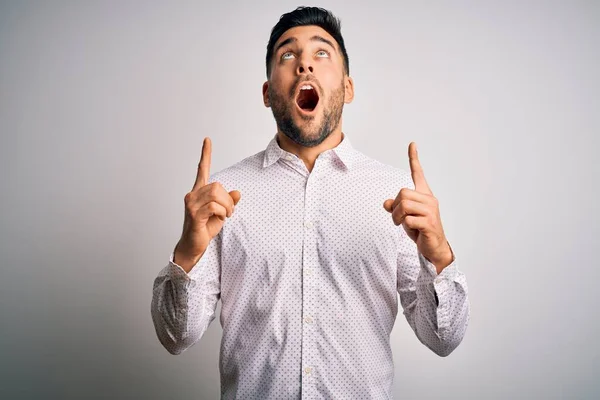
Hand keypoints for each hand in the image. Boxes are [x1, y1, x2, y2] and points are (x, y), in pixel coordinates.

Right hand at [174, 137, 240, 271]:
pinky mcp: (193, 214)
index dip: (205, 155)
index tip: (207, 140)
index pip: (202, 170)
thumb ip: (229, 202)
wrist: (194, 246)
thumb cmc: (205, 229)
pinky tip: (220, 219)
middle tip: (229, 212)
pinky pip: (213, 206)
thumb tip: (237, 192)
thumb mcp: (222, 213)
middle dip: (228, 199)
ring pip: (217, 194)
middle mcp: (192, 195)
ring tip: (225, 216)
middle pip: (218, 186)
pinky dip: (222, 212)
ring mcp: (191, 204)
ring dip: (226, 206)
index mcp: (199, 192)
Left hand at [383, 142, 452, 271]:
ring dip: (397, 216)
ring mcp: (431, 210)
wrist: (433, 247)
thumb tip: (386, 203)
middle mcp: (429, 200)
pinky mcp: (429, 222)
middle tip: (398, 218)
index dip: (414, 159)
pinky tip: (412, 230)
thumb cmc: (420, 230)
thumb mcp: (404, 217)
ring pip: (404, 204)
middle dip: (395, 207)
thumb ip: (396, 208)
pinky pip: (408, 218)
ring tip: (402, 224)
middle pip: (402, 193)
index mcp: (424, 195)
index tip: (412, 144)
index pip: (418, 174)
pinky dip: (404, 225)